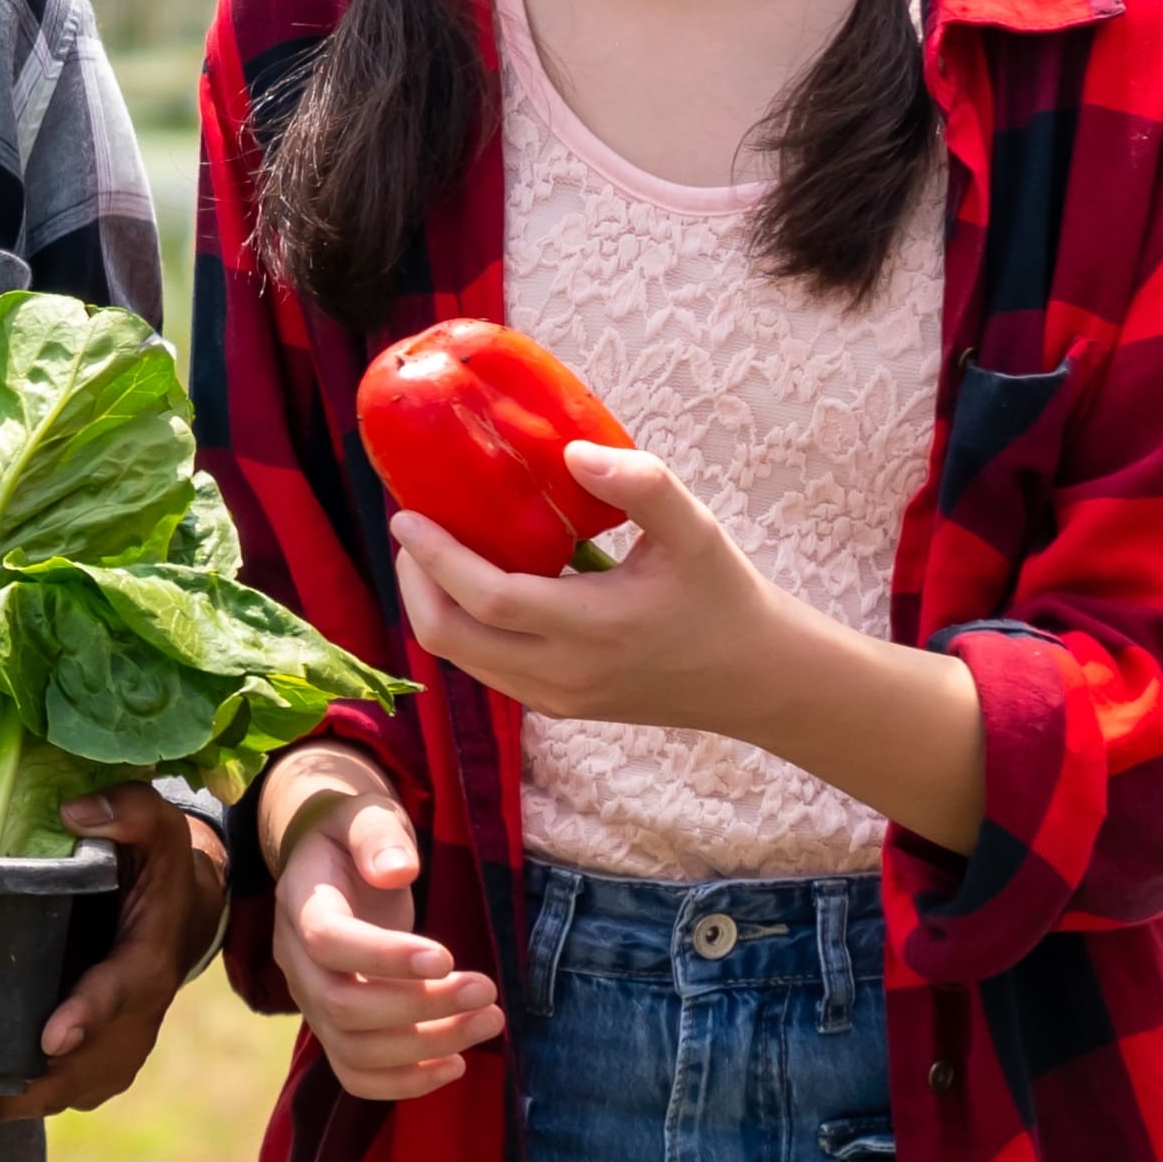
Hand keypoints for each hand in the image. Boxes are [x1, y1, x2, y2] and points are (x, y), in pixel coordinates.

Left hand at [0, 780, 222, 1124]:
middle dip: (8, 1092)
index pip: (118, 994)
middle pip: (70, 1073)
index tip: (52, 1038)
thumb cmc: (156, 870)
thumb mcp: (158, 830)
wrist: (176, 919)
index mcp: (144, 967)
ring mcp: (100, 1052)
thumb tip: (74, 810)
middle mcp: (125, 1025)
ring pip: (42, 1092)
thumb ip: (130, 810)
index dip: (87, 1016)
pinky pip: (29, 1088)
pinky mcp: (74, 1061)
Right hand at [261, 761, 496, 1101]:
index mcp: (300, 901)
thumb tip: (399, 871)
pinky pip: (356, 1074)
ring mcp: (311, 1000)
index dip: (384, 957)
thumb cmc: (356, 836)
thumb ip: (379, 836)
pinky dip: (406, 1083)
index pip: (326, 941)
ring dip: (425, 1047)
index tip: (448, 958)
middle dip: (420, 1008)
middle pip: (341, 1007)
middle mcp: (296, 960)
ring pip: (353, 1049)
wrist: (330, 863)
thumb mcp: (366, 815)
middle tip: (486, 992)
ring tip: (488, 1021)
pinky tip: (457, 1064)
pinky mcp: (335, 1027)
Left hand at [399, 446, 991, 852]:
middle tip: (412, 532)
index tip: (407, 514)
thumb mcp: (695, 530)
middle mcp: (566, 674)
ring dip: (433, 608)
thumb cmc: (722, 594)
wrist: (756, 677)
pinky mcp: (559, 708)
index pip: (488, 599)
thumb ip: (643, 485)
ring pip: (462, 661)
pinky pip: (488, 671)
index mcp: (596, 628)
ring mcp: (558, 699)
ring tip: (432, 555)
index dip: (437, 558)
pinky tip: (473, 587)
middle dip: (415, 584)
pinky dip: (464, 630)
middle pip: (451, 639)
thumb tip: (571, 452)